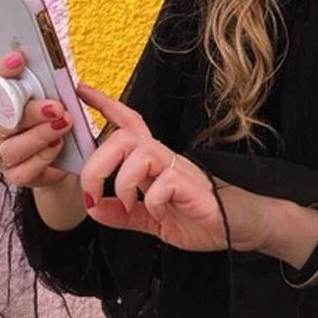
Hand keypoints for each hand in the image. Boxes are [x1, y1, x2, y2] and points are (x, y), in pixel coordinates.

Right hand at [0, 26, 72, 188]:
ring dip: (41, 134)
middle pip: (1, 117)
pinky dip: (45, 156)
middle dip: (30, 110)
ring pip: (12, 146)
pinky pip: (24, 169)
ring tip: (64, 124)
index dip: (0, 69)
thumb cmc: (44, 107)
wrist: (62, 149)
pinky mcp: (14, 174)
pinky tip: (58, 145)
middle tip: (56, 105)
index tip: (21, 58)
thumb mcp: (38, 80)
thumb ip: (16, 56)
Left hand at [74, 83, 229, 251]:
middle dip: (98, 161)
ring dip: (122, 181)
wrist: (236, 227)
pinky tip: (157, 212)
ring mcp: (179, 170)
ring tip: (126, 204)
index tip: (81, 90)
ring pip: (141, 153)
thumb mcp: (149, 219)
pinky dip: (151, 201)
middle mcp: (164, 158)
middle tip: (90, 191)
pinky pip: (163, 183)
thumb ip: (121, 214)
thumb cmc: (198, 216)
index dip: (105, 105)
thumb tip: (93, 207)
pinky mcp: (191, 186)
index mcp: (153, 162)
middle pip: (124, 136)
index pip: (127, 123)